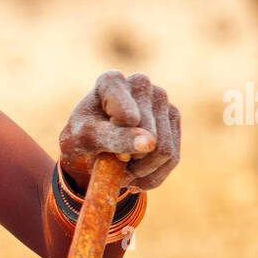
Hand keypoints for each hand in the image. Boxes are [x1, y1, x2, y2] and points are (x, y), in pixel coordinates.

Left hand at [59, 71, 180, 191]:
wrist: (91, 146)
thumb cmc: (83, 139)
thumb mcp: (88, 140)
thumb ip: (115, 138)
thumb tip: (151, 143)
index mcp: (111, 81)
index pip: (126, 118)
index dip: (116, 140)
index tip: (100, 142)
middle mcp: (140, 82)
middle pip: (148, 136)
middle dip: (130, 161)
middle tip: (111, 163)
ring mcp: (160, 97)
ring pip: (164, 150)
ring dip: (142, 172)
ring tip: (123, 169)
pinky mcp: (173, 117)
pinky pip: (172, 158)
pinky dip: (153, 176)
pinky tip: (137, 174)